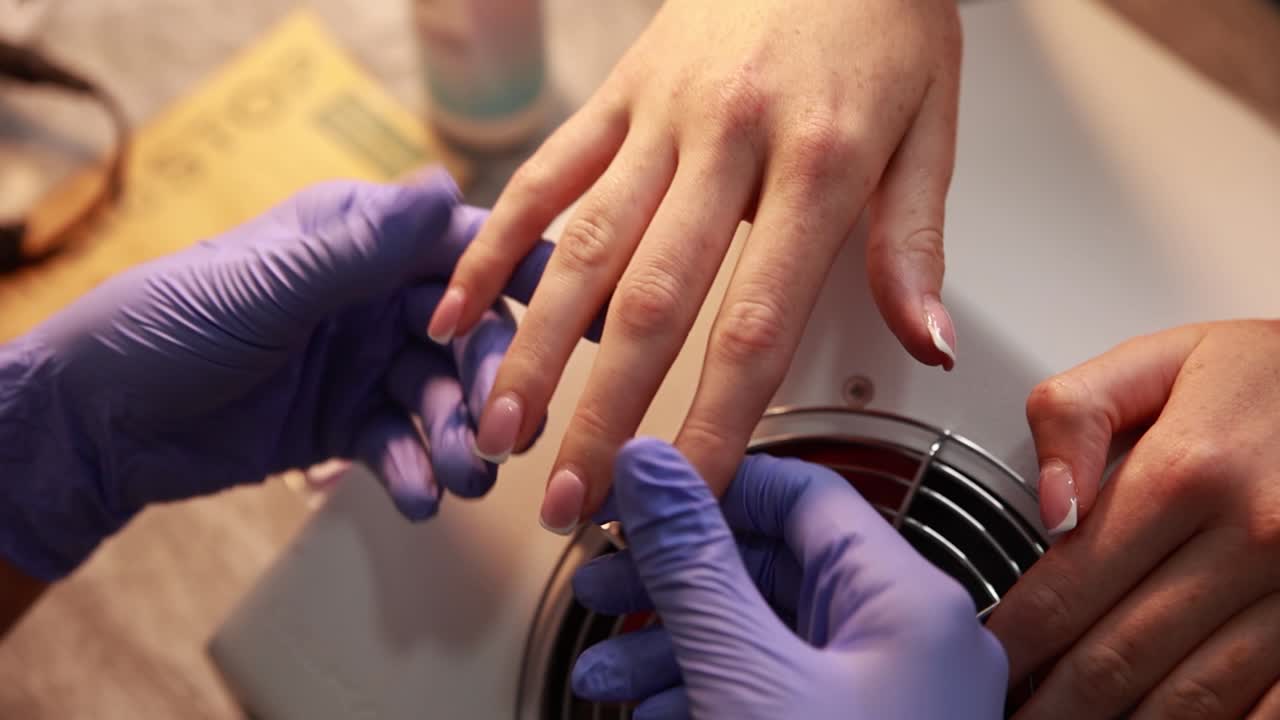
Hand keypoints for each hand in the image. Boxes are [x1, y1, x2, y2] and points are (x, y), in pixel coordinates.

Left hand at [0, 171, 554, 580]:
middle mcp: (370, 295)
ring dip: (458, 439)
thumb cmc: (166, 326)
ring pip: (441, 396)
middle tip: (501, 430)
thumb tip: (449, 189)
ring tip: (462, 479)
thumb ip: (361, 248)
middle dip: (489, 383)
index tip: (571, 317)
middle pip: (465, 333)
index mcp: (356, 238)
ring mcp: (362, 361)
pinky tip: (413, 496)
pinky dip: (413, 470)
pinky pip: (401, 443)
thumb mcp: (266, 284)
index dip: (517, 279)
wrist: (98, 424)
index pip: (458, 248)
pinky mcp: (345, 421)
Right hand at [428, 0, 964, 530]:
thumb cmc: (881, 13)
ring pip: (583, 247)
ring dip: (536, 348)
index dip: (715, 425)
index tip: (686, 498)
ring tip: (500, 428)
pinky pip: (545, 174)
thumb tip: (925, 343)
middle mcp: (727, 142)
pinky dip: (495, 244)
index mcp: (819, 162)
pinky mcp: (615, 92)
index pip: (757, 325)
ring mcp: (657, 115)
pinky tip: (457, 306)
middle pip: (653, 304)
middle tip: (576, 501)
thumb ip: (914, 239)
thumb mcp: (931, 120)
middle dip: (607, 416)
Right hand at [569, 439, 1006, 718]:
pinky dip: (707, 690)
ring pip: (764, 636)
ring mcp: (886, 700)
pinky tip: (650, 706)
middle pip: (772, 567)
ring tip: (607, 666)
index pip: (801, 491)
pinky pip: (773, 689)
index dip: (709, 484)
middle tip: (606, 578)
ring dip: (675, 646)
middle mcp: (910, 643)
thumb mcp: (746, 673)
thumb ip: (693, 566)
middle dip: (672, 579)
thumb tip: (651, 470)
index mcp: (910, 602)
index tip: (641, 496)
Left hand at [988, 320, 1279, 717]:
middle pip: (1123, 653)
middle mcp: (1250, 537)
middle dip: (1057, 702)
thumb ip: (1078, 415)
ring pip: (1194, 696)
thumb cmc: (1265, 379)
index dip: (1019, 640)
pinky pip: (1265, 703)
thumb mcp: (1161, 360)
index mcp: (1188, 470)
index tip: (983, 670)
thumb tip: (1049, 506)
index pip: (1072, 583)